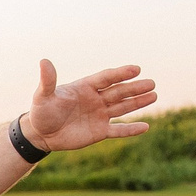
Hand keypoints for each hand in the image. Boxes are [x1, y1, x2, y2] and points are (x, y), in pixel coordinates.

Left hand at [21, 60, 156, 152]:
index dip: (120, 73)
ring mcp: (99, 115)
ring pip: (122, 108)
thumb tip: (44, 61)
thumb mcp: (43, 96)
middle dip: (135, 88)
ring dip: (138, 103)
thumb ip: (48, 80)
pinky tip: (145, 127)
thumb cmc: (42, 112)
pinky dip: (131, 129)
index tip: (136, 69)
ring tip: (154, 95)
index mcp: (85, 87)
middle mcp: (96, 99)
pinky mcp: (99, 132)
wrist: (41, 134)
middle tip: (151, 83)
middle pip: (118, 92)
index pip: (106, 78)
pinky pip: (118, 130)